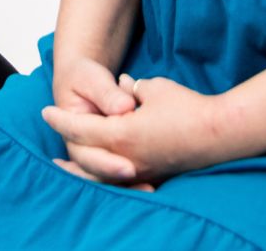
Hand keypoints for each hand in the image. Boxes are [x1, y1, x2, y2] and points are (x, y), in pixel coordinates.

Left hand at [42, 74, 220, 187]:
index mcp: (121, 133)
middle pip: (86, 154)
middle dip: (66, 142)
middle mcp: (126, 157)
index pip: (82, 128)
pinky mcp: (155, 174)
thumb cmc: (186, 107)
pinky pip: (122, 179)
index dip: (62, 120)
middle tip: (50, 133)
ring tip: (65, 166)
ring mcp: (141, 169)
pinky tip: (103, 174)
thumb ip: (132, 89)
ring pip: (101, 173)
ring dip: (80, 168)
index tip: (46, 111)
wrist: (220, 133)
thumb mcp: (153, 88)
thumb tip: (124, 87)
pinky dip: (105, 177)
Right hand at [48, 58, 152, 188]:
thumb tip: (125, 108)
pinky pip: (121, 175)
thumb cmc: (85, 77)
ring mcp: (98, 156)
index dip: (107, 163)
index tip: (129, 167)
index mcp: (72, 133)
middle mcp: (83, 151)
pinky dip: (135, 182)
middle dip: (120, 178)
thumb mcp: (92, 78)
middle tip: (145, 184)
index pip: (86, 154)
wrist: (83, 79)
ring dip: (129, 187)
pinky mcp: (113, 156)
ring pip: (110, 179)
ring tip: (150, 189)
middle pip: (98, 173)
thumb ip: (106, 93)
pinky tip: (154, 186)